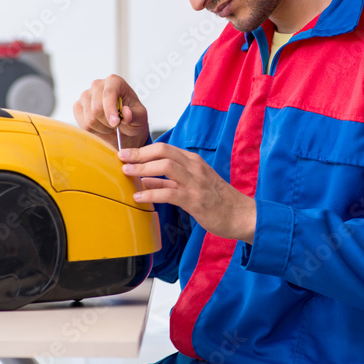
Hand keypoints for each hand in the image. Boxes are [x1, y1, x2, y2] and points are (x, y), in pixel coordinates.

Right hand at [73, 75, 149, 149]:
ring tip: (110, 126)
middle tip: (117, 125)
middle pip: (97, 108)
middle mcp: (98, 85)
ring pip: (89, 118)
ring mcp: (85, 95)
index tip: (115, 123)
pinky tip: (101, 126)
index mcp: (115, 81)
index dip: (110, 110)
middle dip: (108, 122)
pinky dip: (93, 130)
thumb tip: (126, 113)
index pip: (108, 93)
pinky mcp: (78, 106)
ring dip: (102, 128)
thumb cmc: (133, 117)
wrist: (123, 126)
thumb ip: (135, 115)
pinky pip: (82, 124)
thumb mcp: (140, 117)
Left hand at [120, 143, 256, 243]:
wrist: (241, 215)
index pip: (165, 148)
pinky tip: (139, 197)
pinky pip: (169, 193)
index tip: (127, 153)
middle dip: (139, 154)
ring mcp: (196, 183)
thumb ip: (170, 180)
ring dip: (143, 169)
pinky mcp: (196, 200)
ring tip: (126, 173)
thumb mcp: (194, 184)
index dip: (144, 149)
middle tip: (121, 158)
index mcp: (194, 161)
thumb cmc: (218, 200)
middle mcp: (195, 168)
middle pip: (163, 152)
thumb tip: (146, 178)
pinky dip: (151, 193)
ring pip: (166, 168)